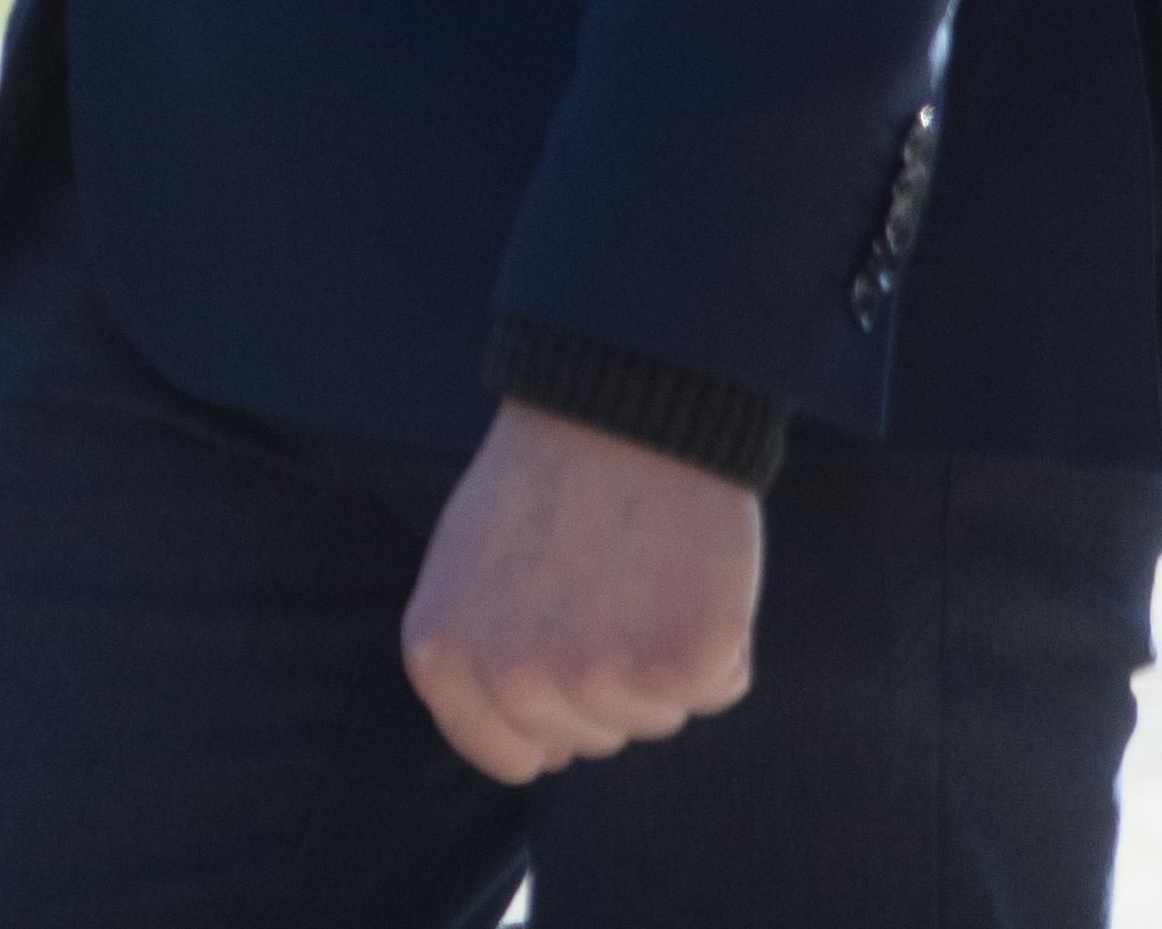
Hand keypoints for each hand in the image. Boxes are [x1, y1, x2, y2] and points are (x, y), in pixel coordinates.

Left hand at [399, 399, 767, 781]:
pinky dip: (719, 645)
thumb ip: (477, 655)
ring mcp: (600, 679)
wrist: (617, 404)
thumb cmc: (541, 481)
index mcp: (442, 656)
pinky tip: (689, 576)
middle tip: (604, 589)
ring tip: (641, 573)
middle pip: (588, 740)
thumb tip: (523, 741)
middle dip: (607, 682)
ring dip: (662, 661)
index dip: (545, 721)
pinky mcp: (686, 665)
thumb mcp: (464, 567)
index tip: (563, 663)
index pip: (505, 757)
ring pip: (655, 718)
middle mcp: (514, 680)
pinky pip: (718, 690)